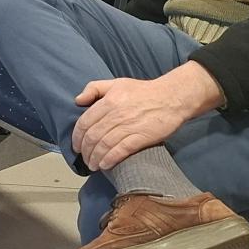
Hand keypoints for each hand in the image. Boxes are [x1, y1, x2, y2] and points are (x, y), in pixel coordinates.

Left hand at [70, 64, 220, 171]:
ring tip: (93, 165)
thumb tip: (78, 100)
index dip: (77, 137)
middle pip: (92, 137)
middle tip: (84, 158)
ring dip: (95, 158)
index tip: (76, 146)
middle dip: (85, 151)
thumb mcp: (116, 82)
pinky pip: (120, 151)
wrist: (172, 97)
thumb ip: (94, 88)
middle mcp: (115, 114)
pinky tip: (105, 165)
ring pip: (104, 146)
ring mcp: (128, 126)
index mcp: (108, 101)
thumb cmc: (143, 91)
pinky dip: (109, 160)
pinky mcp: (141, 137)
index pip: (84, 122)